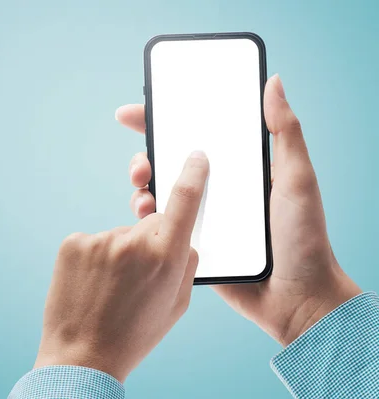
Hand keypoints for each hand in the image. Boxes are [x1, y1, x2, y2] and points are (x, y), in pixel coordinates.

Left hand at [34, 152, 208, 381]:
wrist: (81, 356)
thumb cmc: (134, 334)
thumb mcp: (176, 304)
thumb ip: (186, 264)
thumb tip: (183, 237)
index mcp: (167, 257)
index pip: (185, 200)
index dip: (193, 174)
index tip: (196, 156)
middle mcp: (133, 241)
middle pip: (152, 222)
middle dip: (151, 241)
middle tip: (138, 276)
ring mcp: (99, 239)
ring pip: (121, 235)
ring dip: (120, 253)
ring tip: (110, 288)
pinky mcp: (73, 242)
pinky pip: (94, 241)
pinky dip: (95, 257)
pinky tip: (92, 284)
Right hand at [118, 74, 361, 346]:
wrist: (297, 298)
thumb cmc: (304, 237)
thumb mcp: (297, 178)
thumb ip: (285, 132)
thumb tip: (273, 82)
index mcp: (237, 170)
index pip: (197, 137)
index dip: (165, 121)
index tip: (138, 111)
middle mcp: (216, 190)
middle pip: (170, 163)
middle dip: (144, 155)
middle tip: (140, 162)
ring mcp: (202, 218)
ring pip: (161, 193)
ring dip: (142, 186)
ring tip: (141, 188)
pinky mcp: (192, 245)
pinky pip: (163, 226)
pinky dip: (148, 218)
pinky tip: (147, 215)